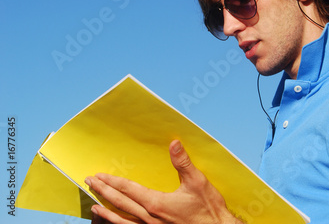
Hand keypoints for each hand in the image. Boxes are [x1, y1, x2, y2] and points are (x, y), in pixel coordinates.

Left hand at [86, 140, 241, 223]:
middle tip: (90, 184)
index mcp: (157, 203)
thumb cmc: (208, 209)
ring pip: (122, 221)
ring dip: (106, 213)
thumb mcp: (197, 182)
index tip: (98, 176)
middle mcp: (150, 218)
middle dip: (103, 193)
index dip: (112, 182)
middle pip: (120, 203)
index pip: (128, 189)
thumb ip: (183, 162)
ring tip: (93, 208)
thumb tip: (174, 144)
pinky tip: (115, 223)